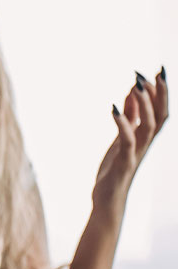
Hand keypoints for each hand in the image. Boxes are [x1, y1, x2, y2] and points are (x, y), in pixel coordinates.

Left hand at [94, 69, 167, 208]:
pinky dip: (123, 123)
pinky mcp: (124, 162)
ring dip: (144, 104)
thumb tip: (131, 93)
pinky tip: (114, 108)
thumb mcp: (121, 138)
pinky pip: (127, 140)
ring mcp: (136, 152)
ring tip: (137, 84)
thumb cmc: (114, 168)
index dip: (162, 91)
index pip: (160, 110)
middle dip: (160, 93)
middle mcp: (145, 143)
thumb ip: (129, 117)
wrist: (107, 198)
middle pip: (161, 115)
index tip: (158, 70)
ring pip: (149, 126)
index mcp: (145, 137)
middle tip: (156, 72)